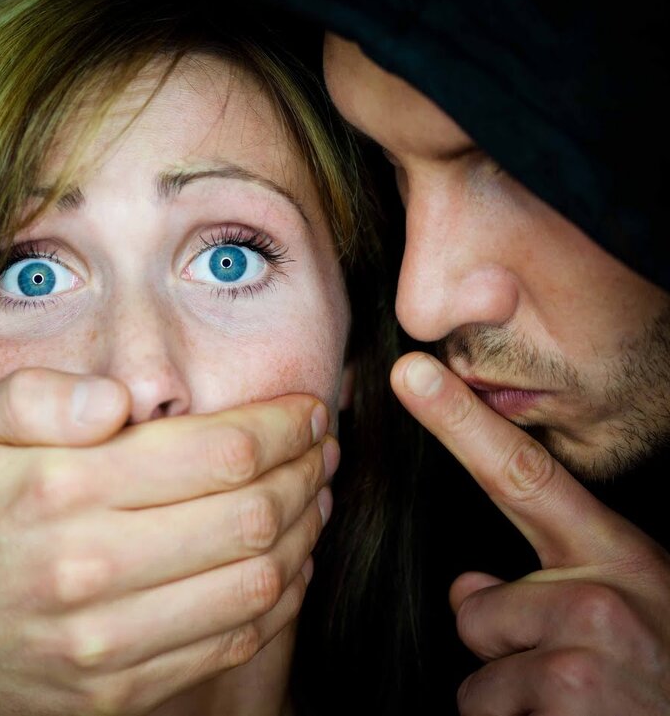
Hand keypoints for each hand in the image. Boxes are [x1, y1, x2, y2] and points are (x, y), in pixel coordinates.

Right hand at [0, 368, 334, 714]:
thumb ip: (34, 396)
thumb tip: (121, 397)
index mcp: (59, 491)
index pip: (216, 452)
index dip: (281, 425)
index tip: (305, 409)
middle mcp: (90, 569)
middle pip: (251, 513)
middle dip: (307, 470)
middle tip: (323, 445)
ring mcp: (109, 641)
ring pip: (256, 580)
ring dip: (307, 531)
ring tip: (316, 494)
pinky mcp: (120, 691)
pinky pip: (231, 641)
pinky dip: (279, 596)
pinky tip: (285, 559)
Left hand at [393, 352, 669, 714]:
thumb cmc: (666, 680)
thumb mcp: (630, 614)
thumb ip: (553, 587)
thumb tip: (469, 588)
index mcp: (618, 560)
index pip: (524, 475)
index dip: (461, 422)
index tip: (410, 371)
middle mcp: (600, 598)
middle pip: (475, 611)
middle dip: (505, 653)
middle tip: (578, 678)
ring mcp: (582, 654)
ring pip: (477, 677)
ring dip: (516, 703)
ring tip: (585, 710)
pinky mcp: (566, 702)